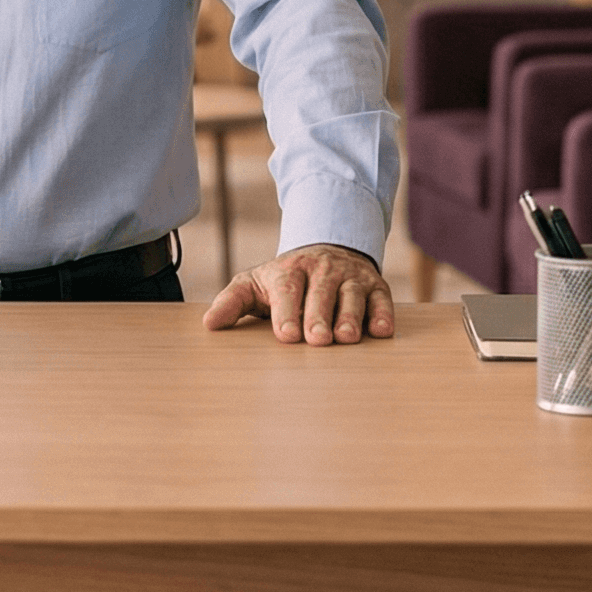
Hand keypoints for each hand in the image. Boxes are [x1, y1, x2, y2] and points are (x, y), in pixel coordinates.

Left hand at [203, 244, 394, 345]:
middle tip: (317, 339)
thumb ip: (232, 302)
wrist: (325, 252)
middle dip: (319, 316)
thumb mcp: (254, 285)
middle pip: (321, 293)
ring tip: (346, 338)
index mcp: (289, 270)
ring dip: (350, 316)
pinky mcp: (375, 286)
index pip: (287, 289)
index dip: (286, 311)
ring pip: (352, 295)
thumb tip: (209, 324)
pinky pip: (382, 299)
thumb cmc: (284, 281)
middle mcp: (322, 270)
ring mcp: (351, 277)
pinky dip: (383, 314)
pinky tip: (381, 331)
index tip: (286, 335)